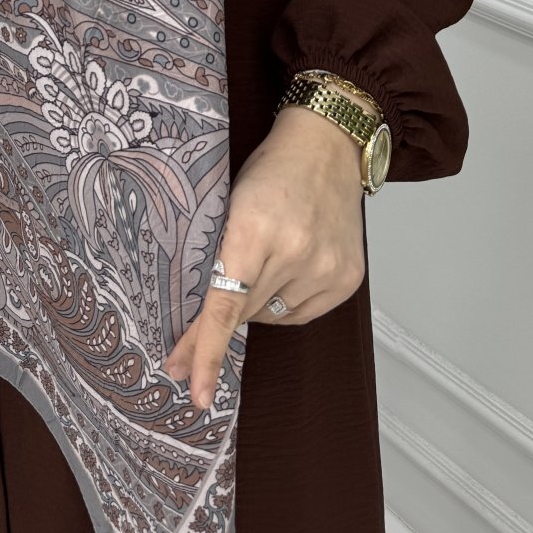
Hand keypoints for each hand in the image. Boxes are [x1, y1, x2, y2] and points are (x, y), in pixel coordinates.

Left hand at [162, 102, 366, 409]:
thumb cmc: (271, 169)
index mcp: (254, 229)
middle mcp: (295, 252)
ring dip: (255, 304)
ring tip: (261, 261)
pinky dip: (284, 304)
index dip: (206, 350)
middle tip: (185, 347)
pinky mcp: (348, 278)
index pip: (224, 305)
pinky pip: (301, 314)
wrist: (326, 145)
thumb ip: (218, 257)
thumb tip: (199, 320)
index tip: (195, 388)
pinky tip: (285, 272)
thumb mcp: (230, 203)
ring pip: (272, 316)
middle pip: (244, 313)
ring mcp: (326, 267)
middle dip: (214, 330)